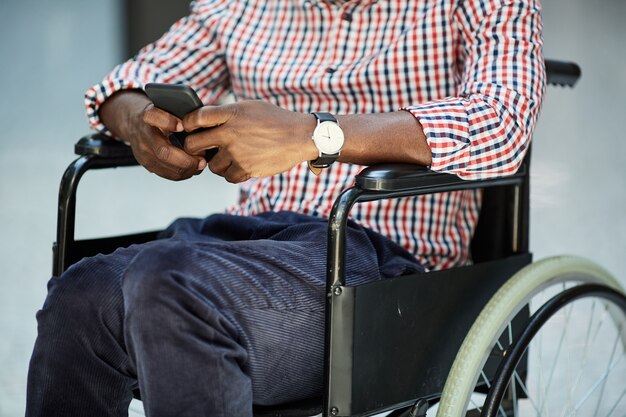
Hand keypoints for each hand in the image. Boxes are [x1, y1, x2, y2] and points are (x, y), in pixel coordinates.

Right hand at [99, 90, 205, 180]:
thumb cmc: (157, 114)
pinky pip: (166, 173)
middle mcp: (143, 135)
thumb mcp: (165, 106)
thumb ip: (180, 113)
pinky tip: (192, 169)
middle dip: (187, 159)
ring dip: (187, 169)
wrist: (133, 122)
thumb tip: (202, 125)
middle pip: (164, 151)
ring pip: (166, 166)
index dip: (168, 122)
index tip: (182, 126)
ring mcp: (143, 151)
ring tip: (200, 165)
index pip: (154, 117)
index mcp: (147, 115)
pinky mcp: (146, 163)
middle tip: (202, 160)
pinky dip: (182, 173)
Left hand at [182, 100, 316, 182]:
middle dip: (194, 148)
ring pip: (211, 165)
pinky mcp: (246, 169)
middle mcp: (230, 133)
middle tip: (201, 149)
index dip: (187, 124)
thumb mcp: (250, 107)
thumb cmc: (275, 120)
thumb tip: (204, 121)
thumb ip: (227, 113)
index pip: (195, 118)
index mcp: (231, 113)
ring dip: (217, 163)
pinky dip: (232, 173)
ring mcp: (237, 153)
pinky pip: (228, 176)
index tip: (189, 128)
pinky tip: (241, 164)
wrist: (300, 136)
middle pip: (193, 144)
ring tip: (230, 156)